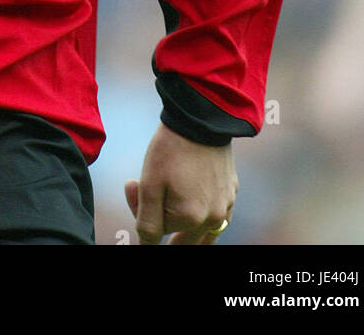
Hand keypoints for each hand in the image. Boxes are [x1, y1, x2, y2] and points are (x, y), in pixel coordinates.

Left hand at [125, 123, 236, 244]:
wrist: (201, 117)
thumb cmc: (171, 149)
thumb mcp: (150, 184)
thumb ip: (147, 222)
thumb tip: (146, 247)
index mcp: (192, 219)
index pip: (160, 229)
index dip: (141, 209)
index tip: (131, 183)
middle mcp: (214, 218)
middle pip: (183, 237)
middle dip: (162, 219)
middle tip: (147, 194)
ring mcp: (227, 205)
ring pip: (203, 232)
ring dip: (184, 222)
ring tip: (170, 202)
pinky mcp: (232, 191)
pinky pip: (217, 215)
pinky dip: (202, 213)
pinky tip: (193, 197)